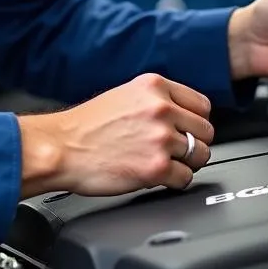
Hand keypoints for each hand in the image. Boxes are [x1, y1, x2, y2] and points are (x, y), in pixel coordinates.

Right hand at [17, 73, 213, 197]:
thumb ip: (156, 100)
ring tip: (163, 163)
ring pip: (200, 156)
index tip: (188, 130)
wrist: (61, 148)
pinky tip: (155, 175)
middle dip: (193, 143)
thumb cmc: (85, 126)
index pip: (202, 105)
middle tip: (174, 150)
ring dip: (185, 164)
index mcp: (155, 87)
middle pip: (206, 131)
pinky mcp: (157, 167)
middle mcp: (161, 109)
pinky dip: (174, 181)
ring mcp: (161, 138)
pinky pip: (186, 179)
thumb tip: (182, 115)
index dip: (195, 121)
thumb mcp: (124, 94)